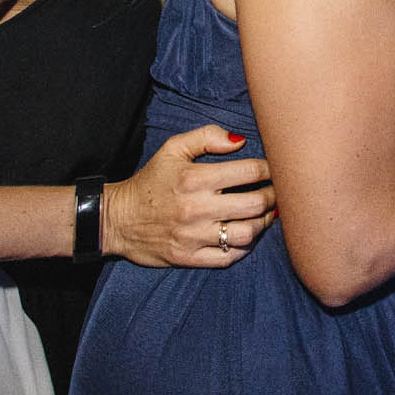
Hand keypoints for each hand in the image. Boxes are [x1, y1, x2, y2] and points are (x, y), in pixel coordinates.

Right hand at [103, 125, 273, 267]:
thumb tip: (240, 141)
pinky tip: (246, 236)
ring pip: (246, 234)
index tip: (275, 170)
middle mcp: (197, 208)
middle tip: (277, 193)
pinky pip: (228, 258)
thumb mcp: (172, 149)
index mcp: (195, 179)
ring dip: (263, 224)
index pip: (249, 172)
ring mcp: (194, 236)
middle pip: (255, 204)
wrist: (117, 218)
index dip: (270, 170)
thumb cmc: (150, 181)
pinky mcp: (189, 257)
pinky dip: (244, 249)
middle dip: (273, 197)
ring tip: (266, 215)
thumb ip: (206, 137)